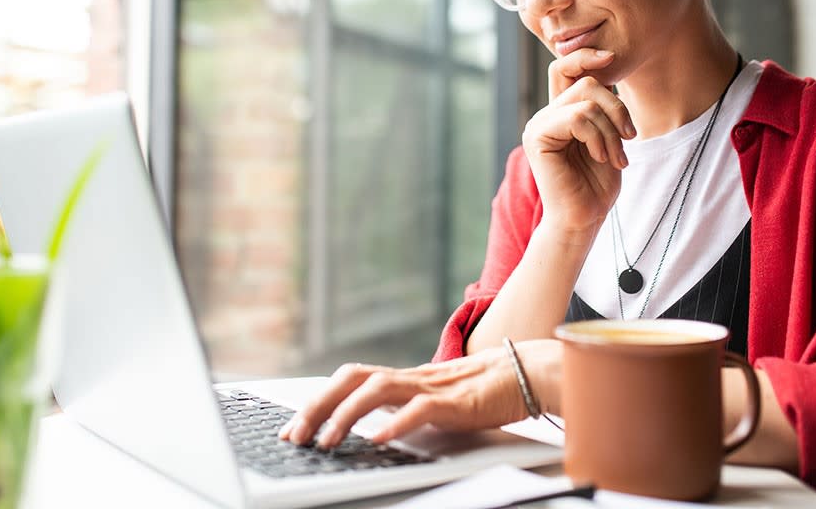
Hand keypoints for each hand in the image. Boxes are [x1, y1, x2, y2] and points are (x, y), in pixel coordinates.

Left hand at [278, 341, 559, 448]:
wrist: (524, 374)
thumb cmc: (480, 392)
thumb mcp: (430, 402)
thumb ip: (400, 409)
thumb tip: (366, 428)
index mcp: (401, 379)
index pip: (348, 381)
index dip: (316, 401)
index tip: (292, 429)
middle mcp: (409, 378)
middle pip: (351, 378)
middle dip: (317, 406)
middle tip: (295, 436)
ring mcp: (430, 387)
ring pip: (377, 389)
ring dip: (346, 415)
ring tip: (327, 441)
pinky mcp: (454, 402)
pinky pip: (419, 409)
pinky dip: (395, 423)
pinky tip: (377, 438)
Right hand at [522, 48, 634, 232]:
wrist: (584, 218)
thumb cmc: (597, 184)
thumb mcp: (608, 136)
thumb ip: (603, 107)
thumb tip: (609, 68)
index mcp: (560, 111)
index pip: (565, 67)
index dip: (586, 55)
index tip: (612, 57)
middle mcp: (546, 114)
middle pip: (585, 81)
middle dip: (617, 108)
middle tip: (628, 138)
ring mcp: (538, 124)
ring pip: (586, 100)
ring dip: (611, 129)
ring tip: (615, 156)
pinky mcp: (537, 137)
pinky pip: (577, 117)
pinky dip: (598, 136)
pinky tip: (601, 157)